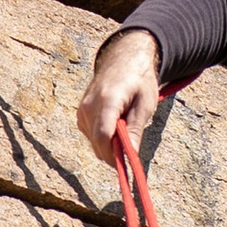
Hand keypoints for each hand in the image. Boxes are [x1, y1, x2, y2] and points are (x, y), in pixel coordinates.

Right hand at [77, 26, 161, 166]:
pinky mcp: (81, 113)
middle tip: (132, 153)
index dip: (113, 155)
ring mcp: (82, 109)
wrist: (124, 60)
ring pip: (93, 141)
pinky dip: (103, 137)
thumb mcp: (145, 104)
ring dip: (109, 144)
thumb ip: (136, 129)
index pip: (103, 135)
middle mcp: (89, 105)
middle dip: (113, 153)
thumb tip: (131, 155)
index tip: (126, 166)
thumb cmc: (139, 80)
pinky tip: (116, 126)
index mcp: (107, 100)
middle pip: (97, 142)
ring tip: (126, 130)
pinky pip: (90, 134)